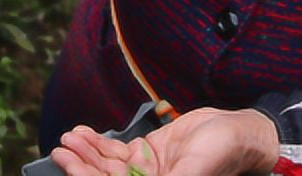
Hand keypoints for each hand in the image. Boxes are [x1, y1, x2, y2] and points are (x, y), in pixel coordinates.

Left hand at [51, 108, 279, 175]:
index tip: (68, 164)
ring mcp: (148, 171)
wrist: (240, 131)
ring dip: (88, 152)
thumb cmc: (223, 152)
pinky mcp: (149, 153)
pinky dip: (100, 143)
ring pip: (108, 165)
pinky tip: (85, 134)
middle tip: (61, 148)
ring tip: (69, 137)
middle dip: (82, 165)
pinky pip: (118, 151)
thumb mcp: (192, 169)